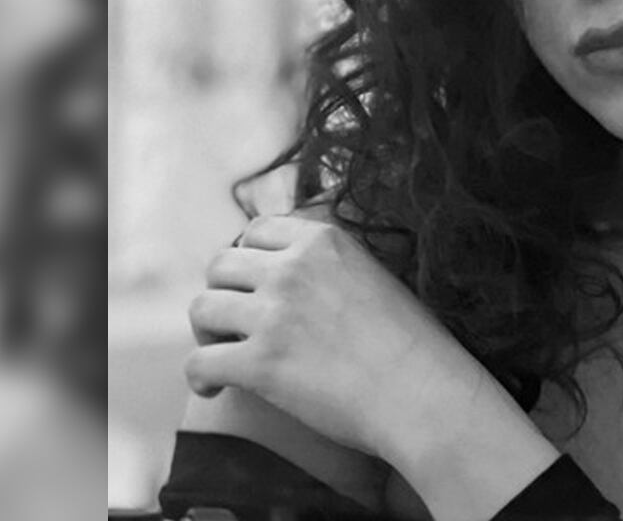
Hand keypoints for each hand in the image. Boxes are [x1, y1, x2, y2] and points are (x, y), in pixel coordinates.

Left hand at [186, 214, 478, 460]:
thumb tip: (300, 270)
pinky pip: (199, 362)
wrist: (423, 393)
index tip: (252, 284)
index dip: (247, 257)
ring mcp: (274, 313)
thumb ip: (333, 263)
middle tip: (233, 323)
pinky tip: (212, 391)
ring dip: (207, 332)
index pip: (256, 229)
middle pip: (220, 265)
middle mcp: (292, 268)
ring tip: (221, 353)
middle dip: (223, 293)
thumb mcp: (375, 275)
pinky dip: (199, 379)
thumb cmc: (412, 345)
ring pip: (202, 308)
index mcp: (323, 240)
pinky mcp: (260, 362)